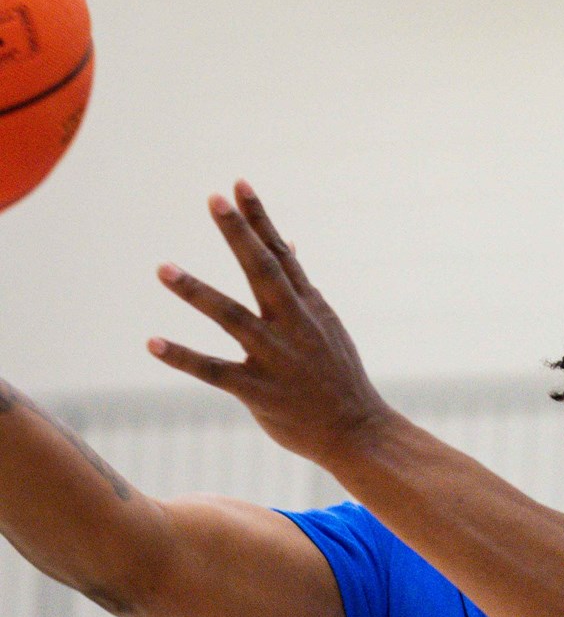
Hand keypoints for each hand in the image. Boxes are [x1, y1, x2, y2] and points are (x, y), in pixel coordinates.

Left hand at [149, 182, 390, 469]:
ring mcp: (275, 358)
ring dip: (197, 291)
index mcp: (307, 307)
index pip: (280, 254)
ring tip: (163, 268)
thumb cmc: (338, 377)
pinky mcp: (259, 392)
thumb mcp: (325, 323)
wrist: (359, 431)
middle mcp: (292, 325)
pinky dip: (183, 357)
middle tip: (213, 199)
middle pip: (262, 271)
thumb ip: (299, 284)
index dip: (259, 219)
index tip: (237, 184)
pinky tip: (152, 343)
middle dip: (239, 234)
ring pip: (232, 317)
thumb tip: (290, 242)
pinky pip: (215, 371)